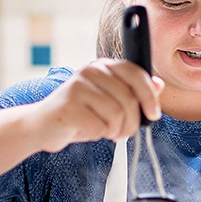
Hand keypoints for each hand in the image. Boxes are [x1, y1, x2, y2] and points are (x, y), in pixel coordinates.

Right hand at [34, 59, 162, 151]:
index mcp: (102, 66)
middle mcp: (90, 71)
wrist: (42, 125)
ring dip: (115, 131)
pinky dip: (97, 135)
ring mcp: (77, 87)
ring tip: (104, 131)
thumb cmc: (80, 113)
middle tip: (122, 132)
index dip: (149, 96)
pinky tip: (87, 131)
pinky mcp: (68, 107)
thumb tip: (159, 84)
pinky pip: (99, 127)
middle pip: (129, 99)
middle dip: (132, 123)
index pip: (135, 73)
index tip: (153, 115)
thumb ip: (134, 92)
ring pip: (116, 115)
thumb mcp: (109, 101)